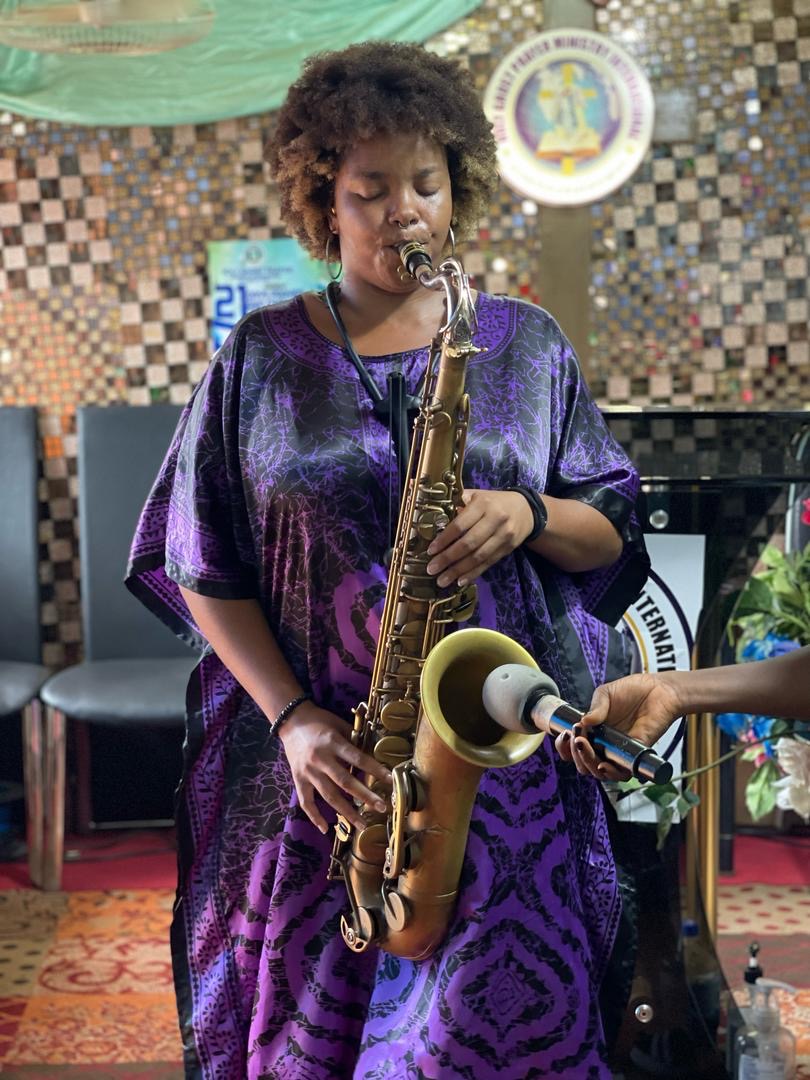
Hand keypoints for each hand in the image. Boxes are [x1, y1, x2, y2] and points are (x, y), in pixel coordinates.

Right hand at [278, 702, 391, 833]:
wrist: (290, 720)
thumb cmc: (319, 721)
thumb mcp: (338, 724)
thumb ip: (353, 740)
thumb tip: (372, 754)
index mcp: (333, 743)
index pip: (358, 758)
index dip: (374, 770)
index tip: (389, 780)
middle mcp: (320, 759)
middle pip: (345, 782)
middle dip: (365, 796)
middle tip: (382, 807)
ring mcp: (308, 772)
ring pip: (329, 796)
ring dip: (346, 812)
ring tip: (362, 824)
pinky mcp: (298, 779)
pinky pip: (306, 802)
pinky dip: (314, 816)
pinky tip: (326, 828)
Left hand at [425, 488, 533, 586]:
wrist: (526, 510)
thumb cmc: (494, 502)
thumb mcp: (477, 495)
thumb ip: (458, 504)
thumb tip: (436, 519)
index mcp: (483, 504)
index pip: (460, 525)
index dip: (444, 539)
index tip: (431, 550)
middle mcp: (495, 520)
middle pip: (469, 543)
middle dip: (448, 558)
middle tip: (432, 569)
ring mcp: (503, 536)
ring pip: (478, 557)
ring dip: (458, 570)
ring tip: (442, 580)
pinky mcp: (508, 549)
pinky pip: (488, 563)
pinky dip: (473, 573)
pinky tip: (460, 581)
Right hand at [555, 672, 683, 779]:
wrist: (659, 691)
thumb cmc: (633, 691)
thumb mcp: (606, 694)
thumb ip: (595, 708)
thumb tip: (583, 722)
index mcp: (593, 731)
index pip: (573, 748)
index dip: (564, 747)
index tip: (565, 735)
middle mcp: (604, 745)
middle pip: (583, 764)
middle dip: (576, 754)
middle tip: (577, 738)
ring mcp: (619, 752)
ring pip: (599, 772)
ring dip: (588, 763)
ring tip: (585, 747)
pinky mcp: (635, 756)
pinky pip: (622, 773)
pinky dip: (612, 773)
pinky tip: (604, 763)